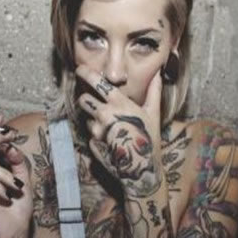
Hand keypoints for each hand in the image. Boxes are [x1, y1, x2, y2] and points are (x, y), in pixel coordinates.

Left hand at [75, 65, 163, 197]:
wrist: (142, 168)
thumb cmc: (150, 138)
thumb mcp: (154, 113)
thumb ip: (154, 91)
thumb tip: (158, 73)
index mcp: (119, 103)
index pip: (96, 82)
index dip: (86, 73)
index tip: (80, 69)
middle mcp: (104, 114)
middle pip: (83, 99)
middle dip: (86, 98)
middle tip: (95, 102)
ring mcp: (96, 130)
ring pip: (85, 116)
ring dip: (92, 118)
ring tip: (108, 125)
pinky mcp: (92, 143)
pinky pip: (89, 133)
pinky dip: (96, 134)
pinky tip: (109, 139)